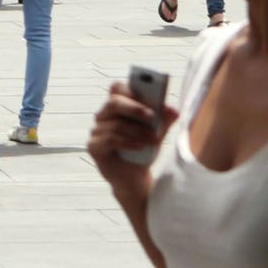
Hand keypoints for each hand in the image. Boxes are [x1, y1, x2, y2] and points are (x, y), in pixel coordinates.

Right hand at [88, 82, 175, 196]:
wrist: (134, 179)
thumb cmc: (142, 152)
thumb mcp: (157, 133)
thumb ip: (164, 121)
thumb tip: (173, 109)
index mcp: (117, 108)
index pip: (117, 88)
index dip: (131, 89)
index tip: (150, 97)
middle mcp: (103, 116)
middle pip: (113, 102)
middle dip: (135, 109)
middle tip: (152, 117)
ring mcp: (96, 131)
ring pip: (115, 124)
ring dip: (138, 131)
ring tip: (154, 140)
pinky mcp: (94, 147)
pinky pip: (110, 139)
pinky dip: (128, 142)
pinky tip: (140, 147)